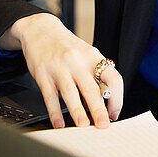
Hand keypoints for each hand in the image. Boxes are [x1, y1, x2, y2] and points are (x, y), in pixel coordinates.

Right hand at [0, 13, 122, 128]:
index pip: (112, 78)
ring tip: (83, 125)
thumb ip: (95, 75)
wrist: (40, 31)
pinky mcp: (43, 74)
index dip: (117, 97)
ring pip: (70, 93)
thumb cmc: (67, 46)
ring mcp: (59, 67)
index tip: (114, 113)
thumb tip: (105, 103)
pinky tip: (58, 122)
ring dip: (77, 112)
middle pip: (91, 88)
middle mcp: (77, 61)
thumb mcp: (86, 54)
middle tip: (103, 125)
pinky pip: (50, 96)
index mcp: (93, 57)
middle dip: (99, 109)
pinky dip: (54, 111)